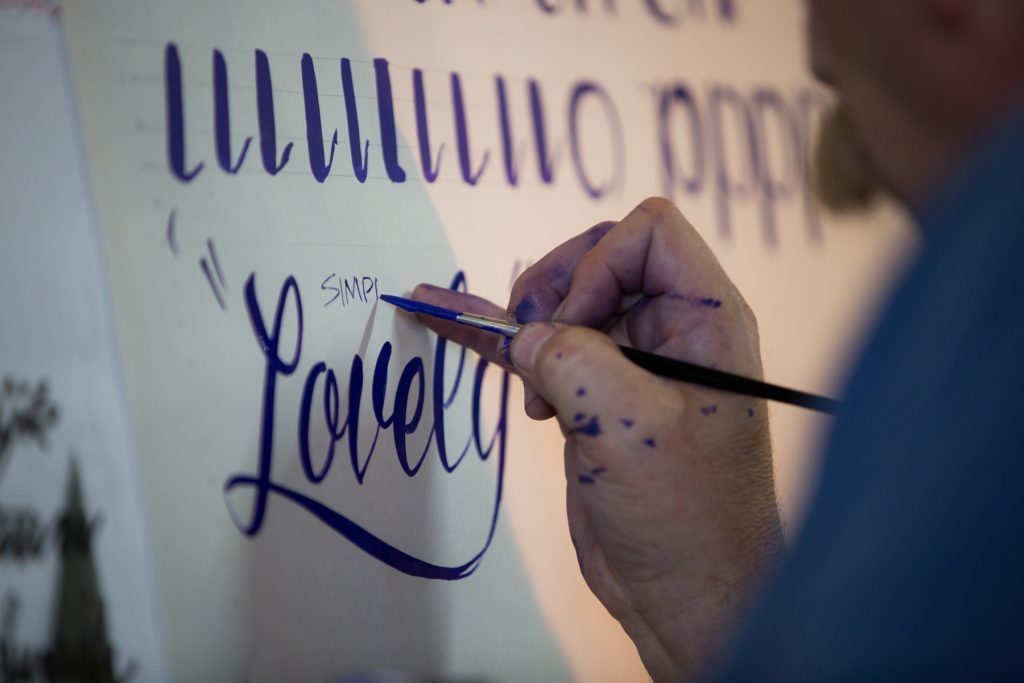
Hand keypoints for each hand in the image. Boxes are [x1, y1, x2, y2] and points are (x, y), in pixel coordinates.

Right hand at [412, 198, 783, 681]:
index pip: (648, 233)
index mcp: (705, 319)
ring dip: (523, 326)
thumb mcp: (629, 427)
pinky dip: (490, 334)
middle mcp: (669, 331)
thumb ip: (571, 361)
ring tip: (526, 387)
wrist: (684, 594)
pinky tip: (435, 313)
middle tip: (540, 354)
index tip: (578, 327)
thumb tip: (523, 337)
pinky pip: (535, 349)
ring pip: (560, 304)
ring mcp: (626, 364)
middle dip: (554, 293)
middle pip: (596, 259)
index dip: (599, 266)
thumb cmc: (683, 515)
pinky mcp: (589, 397)